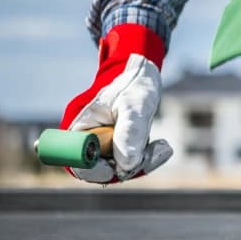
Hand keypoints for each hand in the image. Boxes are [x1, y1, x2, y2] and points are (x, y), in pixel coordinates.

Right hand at [59, 24, 171, 182]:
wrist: (141, 68)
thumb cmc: (133, 81)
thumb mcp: (134, 105)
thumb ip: (129, 132)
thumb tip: (126, 165)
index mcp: (78, 125)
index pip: (77, 162)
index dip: (97, 171)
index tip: (122, 166)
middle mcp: (86, 136)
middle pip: (99, 169)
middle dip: (128, 166)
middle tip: (157, 151)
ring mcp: (101, 141)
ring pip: (117, 167)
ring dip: (141, 162)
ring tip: (163, 147)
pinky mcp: (116, 143)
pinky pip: (127, 159)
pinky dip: (144, 157)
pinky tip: (162, 146)